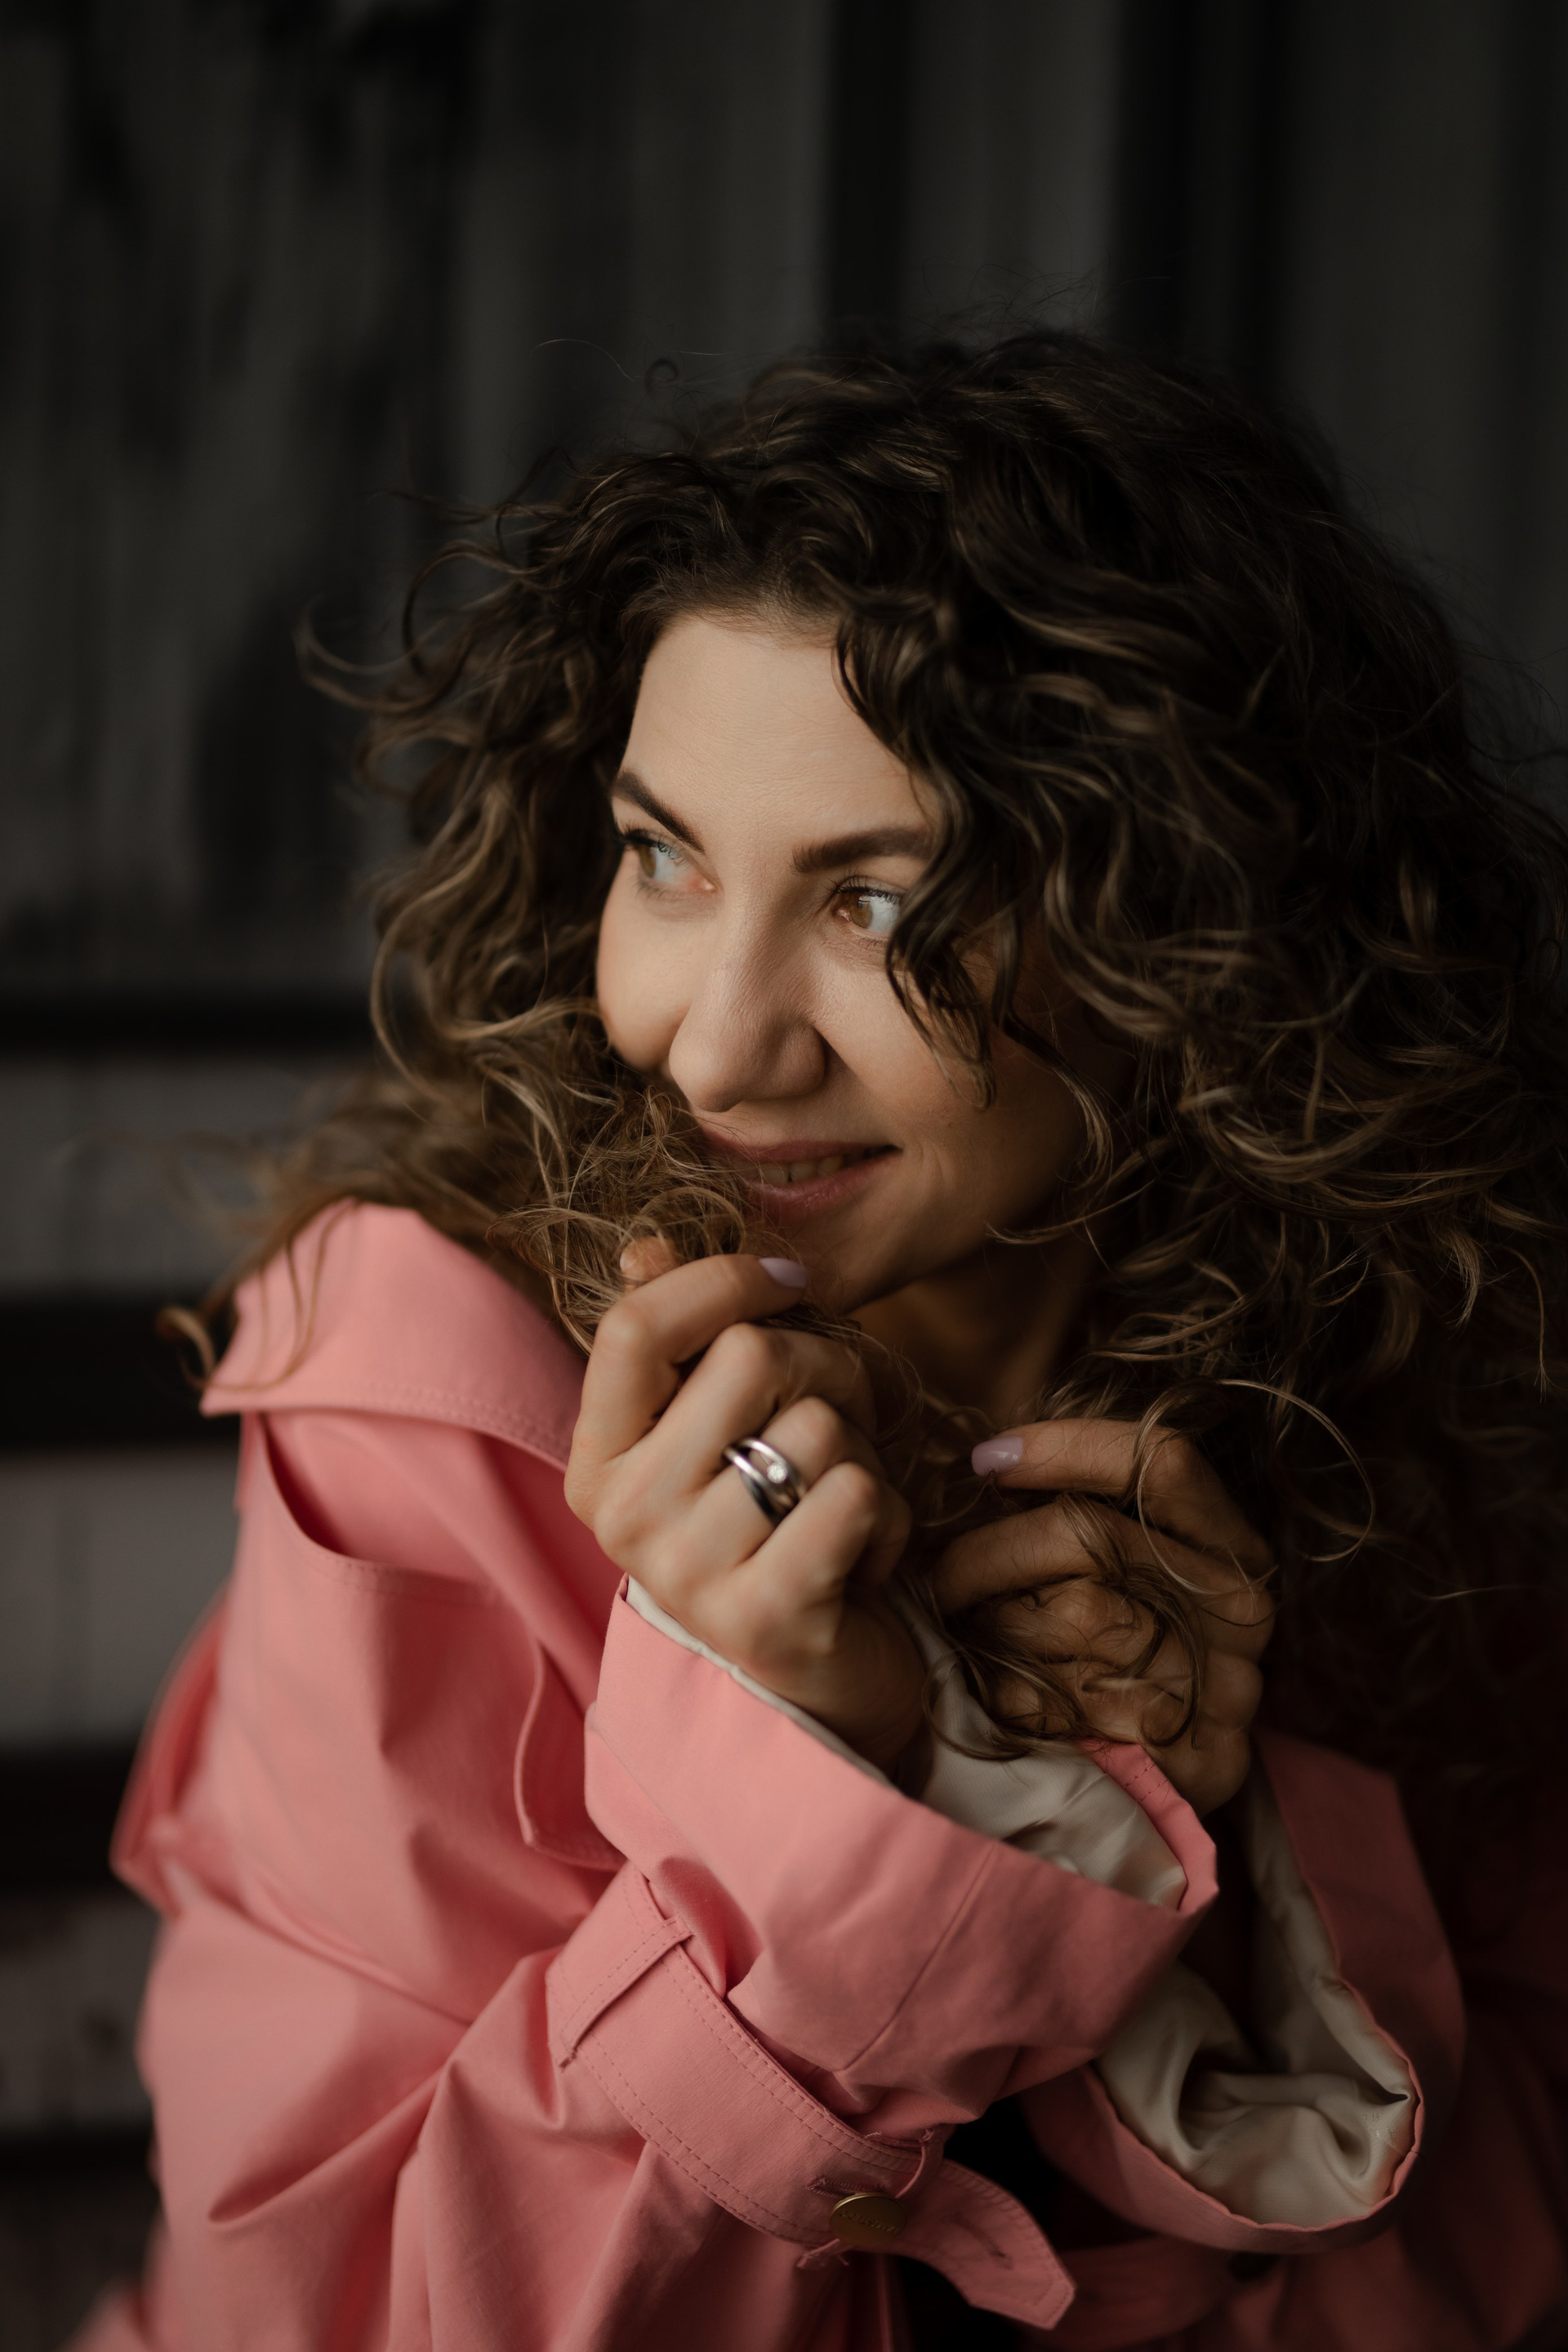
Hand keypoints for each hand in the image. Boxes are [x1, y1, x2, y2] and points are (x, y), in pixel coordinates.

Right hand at [565, 1249, 922, 1772]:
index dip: (724, 1280)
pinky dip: (887, 1515)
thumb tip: (646, 1245)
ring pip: (816, 1426)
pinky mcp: (766, 1620)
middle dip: (828, 1369)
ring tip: (841, 1503)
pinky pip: (854, 1495)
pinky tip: (865, 1554)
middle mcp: (626, 1517)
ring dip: (862, 1453)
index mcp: (599, 1463)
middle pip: (749, 1357)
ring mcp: (689, 1574)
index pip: (634, 1329)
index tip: (792, 1286)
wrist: (821, 1689)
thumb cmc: (775, 1534)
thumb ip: (681, 1343)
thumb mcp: (719, 1436)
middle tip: (840, 1421)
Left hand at [934, 1422, 1273, 1813]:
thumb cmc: (1113, 1664)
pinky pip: (1067, 1698)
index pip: (1162, 1462)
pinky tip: (996, 1694)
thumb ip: (1084, 1512)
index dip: (1067, 1446)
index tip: (987, 1459)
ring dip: (994, 1623)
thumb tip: (995, 1456)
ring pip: (1074, 1613)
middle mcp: (1241, 1609)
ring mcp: (1225, 1684)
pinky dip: (1010, 1693)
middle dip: (992, 1550)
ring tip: (968, 1634)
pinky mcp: (1194, 1755)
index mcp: (1233, 1547)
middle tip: (942, 1573)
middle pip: (1093, 1536)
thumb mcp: (1121, 1575)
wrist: (1146, 1799)